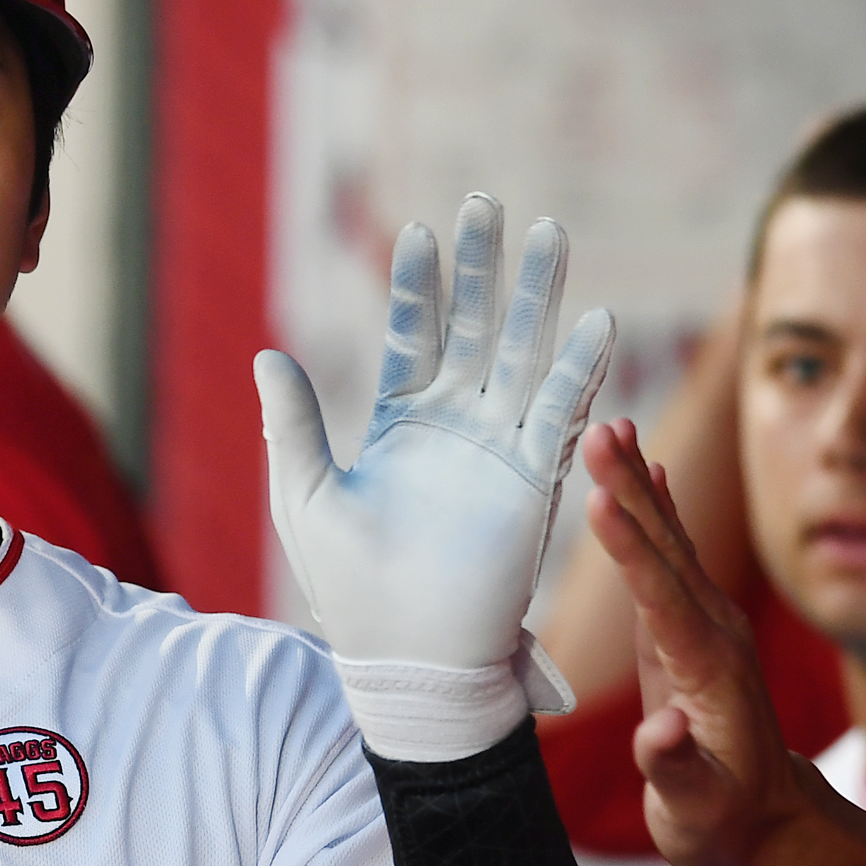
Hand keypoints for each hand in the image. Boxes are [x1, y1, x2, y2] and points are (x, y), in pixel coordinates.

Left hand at [256, 194, 613, 675]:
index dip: (420, 287)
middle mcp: (456, 428)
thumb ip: (294, 425)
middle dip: (484, 268)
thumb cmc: (348, 590)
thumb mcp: (306, 496)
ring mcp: (498, 450)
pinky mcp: (533, 483)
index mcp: (402, 426)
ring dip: (539, 297)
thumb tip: (267, 354)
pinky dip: (580, 371)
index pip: (415, 337)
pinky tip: (599, 320)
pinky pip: (560, 416)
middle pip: (475, 328)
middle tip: (491, 205)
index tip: (423, 233)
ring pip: (524, 356)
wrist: (404, 660)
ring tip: (552, 233)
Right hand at [581, 420, 831, 865]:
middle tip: (598, 432)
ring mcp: (707, 623)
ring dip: (638, 483)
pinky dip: (657, 508)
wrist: (766, 816)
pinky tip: (647, 470)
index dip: (630, 549)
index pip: (662, 598)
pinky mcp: (692, 622)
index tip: (598, 501)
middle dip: (629, 490)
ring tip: (613, 428)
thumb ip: (675, 770)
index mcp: (706, 670)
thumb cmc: (720, 819)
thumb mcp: (694, 815)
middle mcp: (712, 632)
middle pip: (666, 549)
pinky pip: (673, 553)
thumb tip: (660, 731)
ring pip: (669, 540)